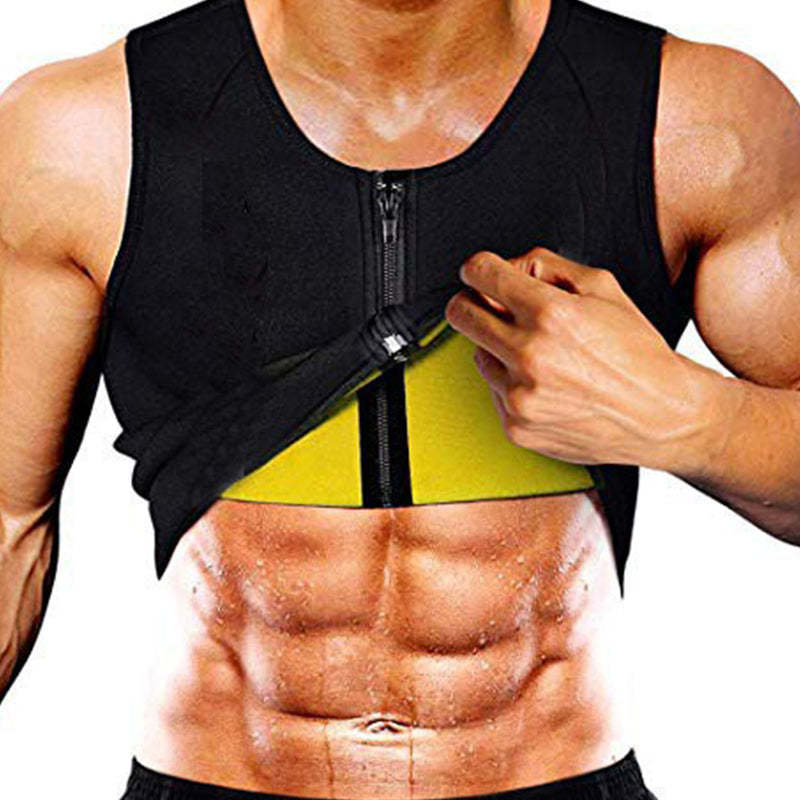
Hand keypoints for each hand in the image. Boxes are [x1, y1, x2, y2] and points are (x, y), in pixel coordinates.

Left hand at [444, 247, 723, 470]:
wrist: (662, 416)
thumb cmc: (638, 354)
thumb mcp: (605, 288)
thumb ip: (549, 266)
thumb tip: (510, 267)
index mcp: (551, 314)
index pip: (481, 274)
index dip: (477, 269)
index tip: (478, 273)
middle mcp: (530, 356)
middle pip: (460, 314)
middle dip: (471, 303)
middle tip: (489, 305)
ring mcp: (520, 396)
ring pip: (477, 354)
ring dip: (498, 348)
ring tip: (540, 355)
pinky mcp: (516, 427)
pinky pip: (493, 391)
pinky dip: (511, 383)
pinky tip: (546, 384)